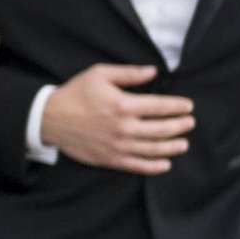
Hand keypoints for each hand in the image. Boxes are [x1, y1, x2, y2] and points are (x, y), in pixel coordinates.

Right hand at [40, 63, 194, 173]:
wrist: (50, 118)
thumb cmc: (75, 93)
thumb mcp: (100, 74)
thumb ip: (129, 73)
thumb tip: (154, 71)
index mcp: (123, 104)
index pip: (160, 106)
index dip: (177, 106)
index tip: (188, 106)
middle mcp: (124, 127)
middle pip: (162, 129)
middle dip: (180, 126)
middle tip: (189, 123)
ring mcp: (118, 146)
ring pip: (154, 149)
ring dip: (173, 147)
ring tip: (184, 143)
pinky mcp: (110, 159)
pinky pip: (138, 166)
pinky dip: (155, 166)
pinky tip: (165, 163)